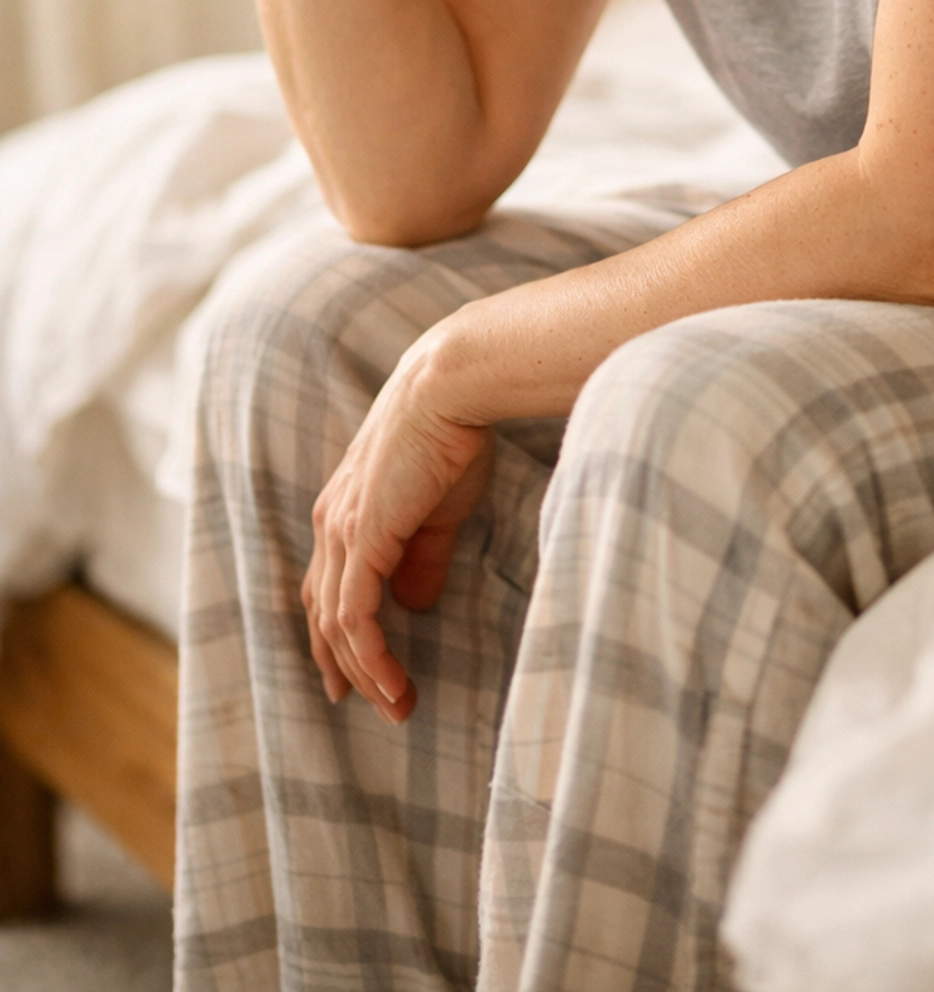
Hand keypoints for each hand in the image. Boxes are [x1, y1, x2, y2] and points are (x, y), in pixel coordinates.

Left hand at [303, 332, 491, 722]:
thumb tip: (416, 602)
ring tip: (399, 706)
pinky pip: (356, 615)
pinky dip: (372, 655)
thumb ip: (420, 556)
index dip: (336, 639)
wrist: (449, 387)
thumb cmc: (450, 435)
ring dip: (366, 672)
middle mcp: (330, 525)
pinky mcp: (362, 538)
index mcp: (343, 512)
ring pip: (337, 625)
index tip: (356, 679)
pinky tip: (394, 682)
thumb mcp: (436, 508)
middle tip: (380, 706)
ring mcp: (341, 532)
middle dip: (348, 669)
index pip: (326, 590)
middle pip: (322, 616)